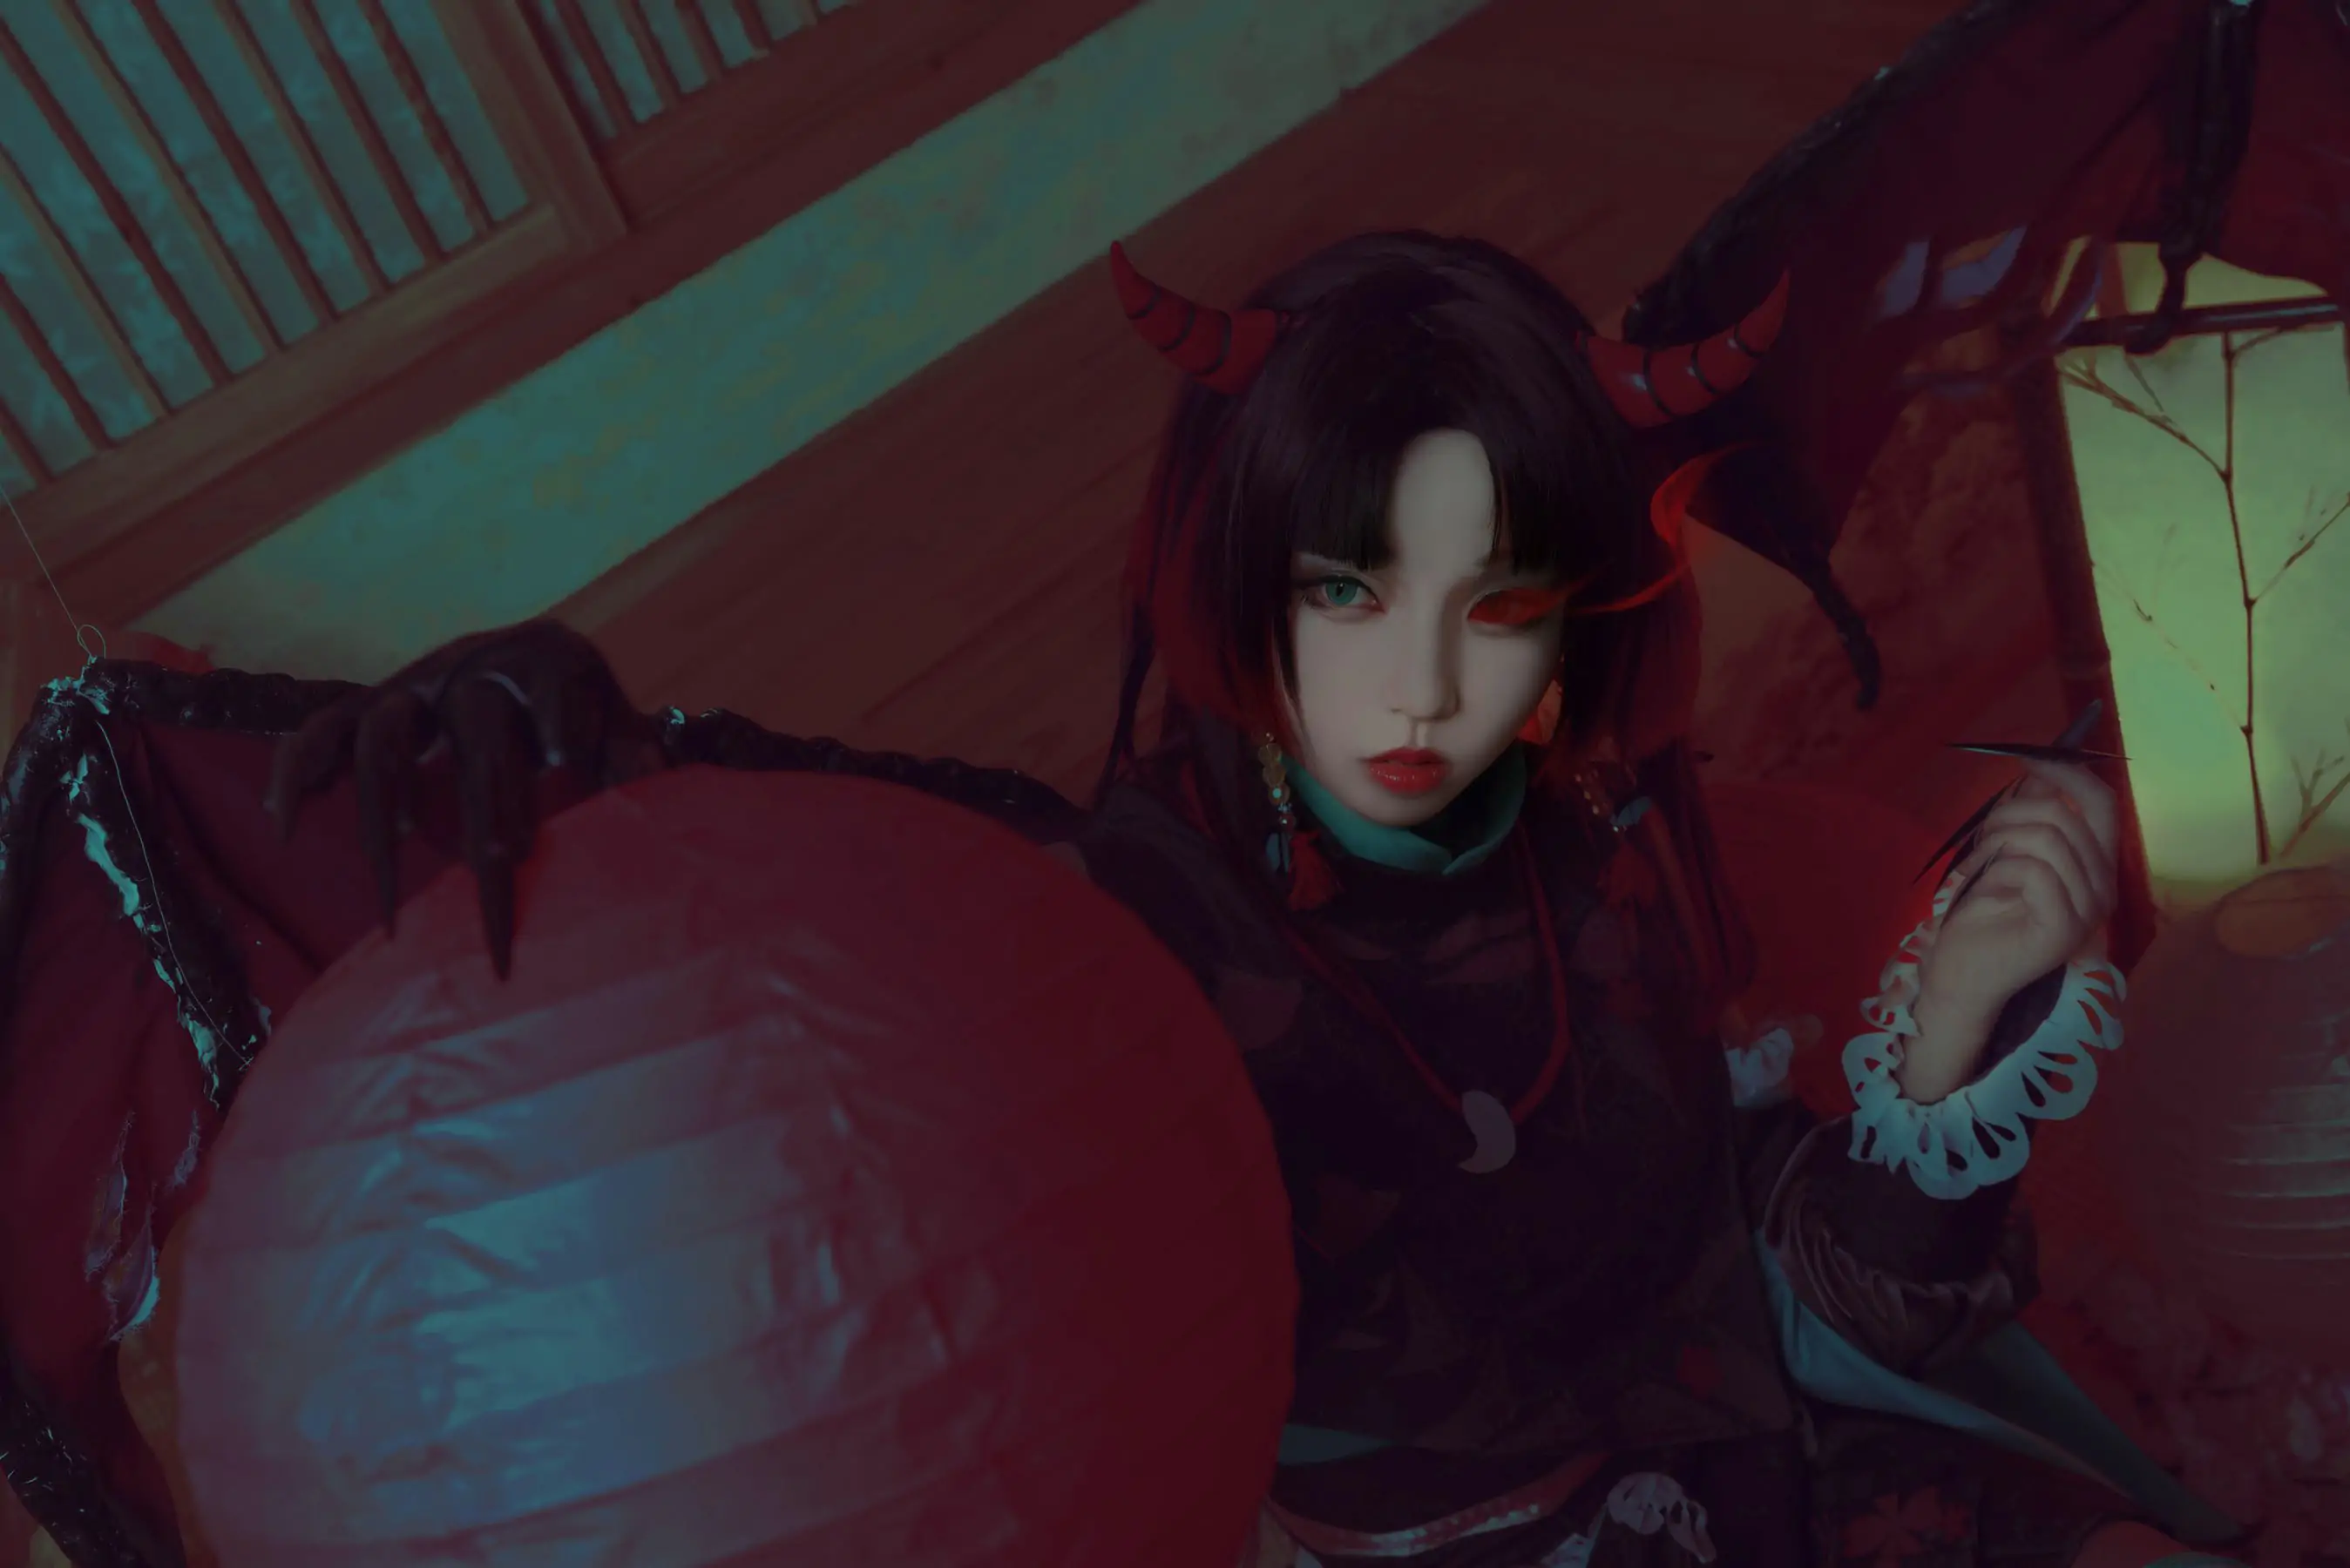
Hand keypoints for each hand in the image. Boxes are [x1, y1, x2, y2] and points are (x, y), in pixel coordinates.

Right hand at [266, 621, 667, 975]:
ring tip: (397, 869)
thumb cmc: (585, 712)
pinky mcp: (371, 710)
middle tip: (502, 860)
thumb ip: (633, 751)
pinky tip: (285, 830)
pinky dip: (295, 775)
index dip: (557, 718)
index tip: (566, 762)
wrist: (534, 668)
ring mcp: (414, 687)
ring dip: (390, 802)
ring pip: (385, 734)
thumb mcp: (618, 723)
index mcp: (546, 656)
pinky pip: (319, 734)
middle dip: (487, 795)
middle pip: (475, 724)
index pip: (550, 682)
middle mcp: (472, 665)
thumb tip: (647, 774)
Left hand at [1903, 759, 2120, 1101]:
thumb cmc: (1982, 915)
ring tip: (1980, 865)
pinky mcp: (2063, 930)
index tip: (2031, 759)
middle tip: (1983, 835)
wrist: (1962, 974)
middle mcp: (2102, 889)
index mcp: (2095, 868)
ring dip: (2000, 841)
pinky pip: (2034, 870)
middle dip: (2014, 813)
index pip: (2103, 806)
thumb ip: (2030, 817)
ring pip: (2049, 839)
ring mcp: (2088, 912)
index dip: (2070, 774)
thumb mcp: (2007, 853)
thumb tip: (2040, 767)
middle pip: (2068, 817)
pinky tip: (1988, 889)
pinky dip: (2001, 869)